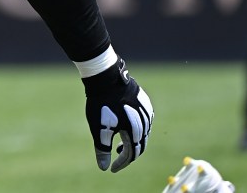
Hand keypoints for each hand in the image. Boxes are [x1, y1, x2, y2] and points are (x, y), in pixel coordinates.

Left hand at [82, 57, 153, 171]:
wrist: (105, 77)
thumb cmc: (101, 103)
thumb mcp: (99, 128)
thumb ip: (102, 149)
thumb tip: (104, 167)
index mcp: (135, 131)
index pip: (131, 154)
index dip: (121, 164)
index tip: (112, 169)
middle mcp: (145, 123)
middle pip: (140, 145)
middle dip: (128, 155)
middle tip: (116, 160)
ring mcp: (147, 111)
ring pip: (142, 133)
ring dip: (131, 142)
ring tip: (117, 145)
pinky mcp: (144, 102)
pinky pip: (143, 121)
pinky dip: (134, 129)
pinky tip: (124, 128)